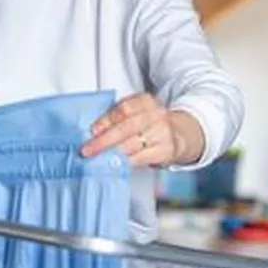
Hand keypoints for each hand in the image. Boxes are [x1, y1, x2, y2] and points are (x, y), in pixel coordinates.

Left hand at [79, 93, 204, 167]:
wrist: (179, 134)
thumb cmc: (149, 124)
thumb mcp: (137, 113)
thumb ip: (118, 119)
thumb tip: (92, 133)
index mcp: (145, 101)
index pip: (124, 108)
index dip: (106, 120)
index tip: (92, 130)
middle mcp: (156, 115)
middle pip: (127, 127)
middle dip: (104, 140)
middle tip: (87, 150)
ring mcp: (162, 133)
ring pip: (133, 144)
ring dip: (112, 153)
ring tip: (97, 160)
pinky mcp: (166, 150)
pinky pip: (142, 158)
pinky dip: (126, 162)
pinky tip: (115, 165)